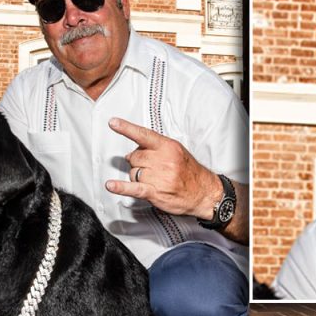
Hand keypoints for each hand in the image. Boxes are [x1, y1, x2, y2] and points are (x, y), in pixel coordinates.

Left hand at [104, 118, 220, 218]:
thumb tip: (131, 152)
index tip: (113, 123)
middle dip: (138, 163)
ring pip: (133, 173)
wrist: (204, 193)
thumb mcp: (177, 152)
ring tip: (153, 180)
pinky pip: (133, 188)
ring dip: (138, 177)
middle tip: (151, 169)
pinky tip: (111, 185)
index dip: (126, 129)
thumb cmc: (190, 172)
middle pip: (135, 157)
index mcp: (168, 147)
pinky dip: (121, 187)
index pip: (143, 135)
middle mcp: (163, 160)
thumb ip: (155, 149)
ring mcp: (159, 177)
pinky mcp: (155, 192)